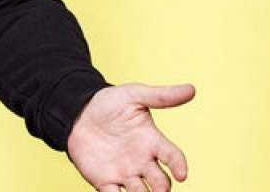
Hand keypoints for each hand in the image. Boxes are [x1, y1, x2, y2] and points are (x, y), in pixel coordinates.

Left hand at [67, 83, 194, 191]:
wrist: (78, 112)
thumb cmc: (109, 103)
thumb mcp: (134, 95)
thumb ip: (161, 96)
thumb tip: (191, 89)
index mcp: (152, 142)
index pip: (172, 156)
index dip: (179, 165)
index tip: (181, 174)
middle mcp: (142, 161)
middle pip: (160, 182)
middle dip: (161, 188)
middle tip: (159, 190)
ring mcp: (125, 173)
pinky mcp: (105, 181)